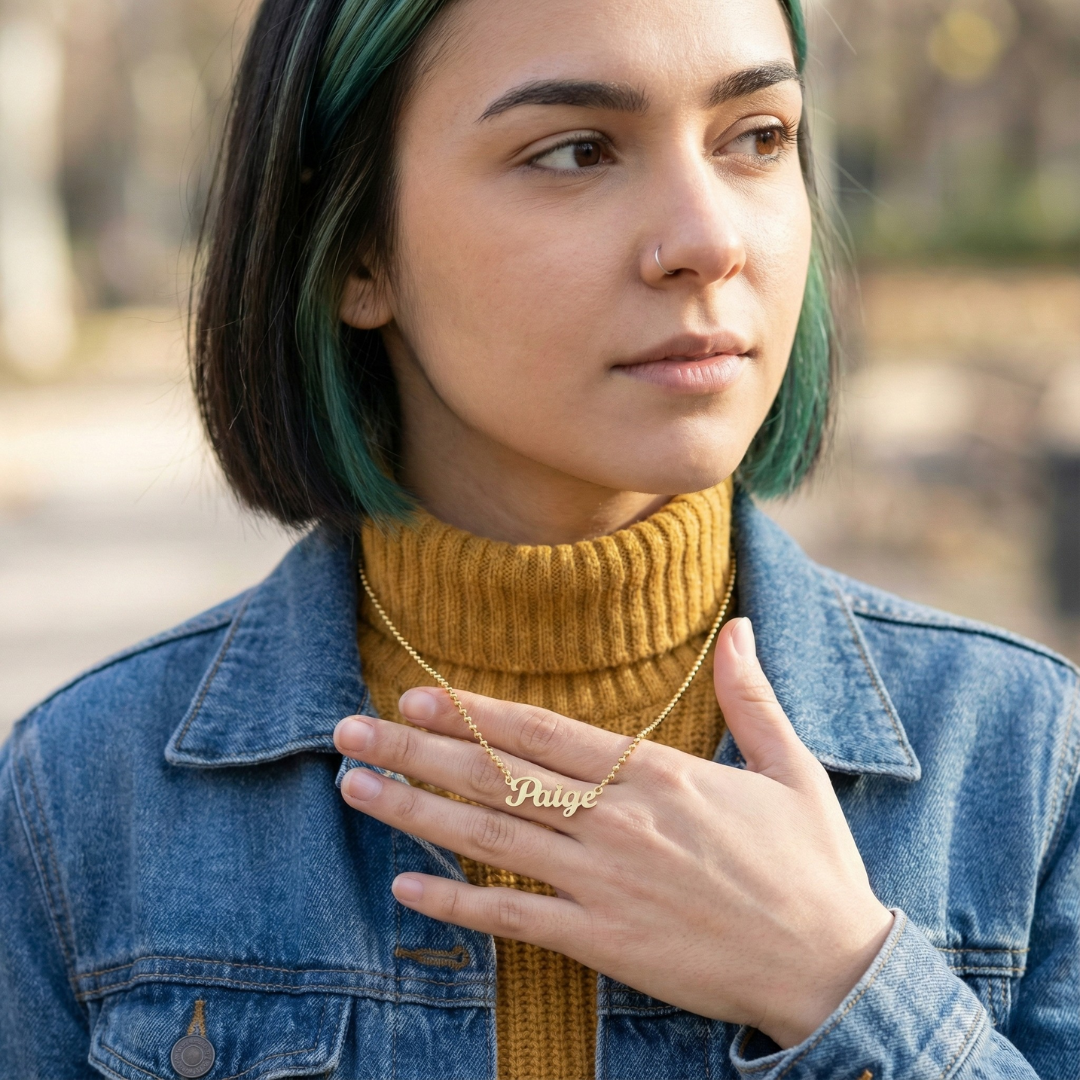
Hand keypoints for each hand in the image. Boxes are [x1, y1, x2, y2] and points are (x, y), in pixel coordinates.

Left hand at [334, 617, 893, 1048]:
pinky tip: (405, 887)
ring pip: (489, 839)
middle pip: (496, 777)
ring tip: (355, 790)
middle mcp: (616, 822)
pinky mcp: (603, 942)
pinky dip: (456, 904)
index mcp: (656, 774)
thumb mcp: (790, 766)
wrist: (832, 970)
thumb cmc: (811, 864)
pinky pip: (514, 919)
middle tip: (349, 732)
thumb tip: (739, 626)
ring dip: (415, 813)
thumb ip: (749, 694)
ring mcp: (604, 884)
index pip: (542, 732)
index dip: (471, 712)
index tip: (413, 696)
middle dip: (414, 752)